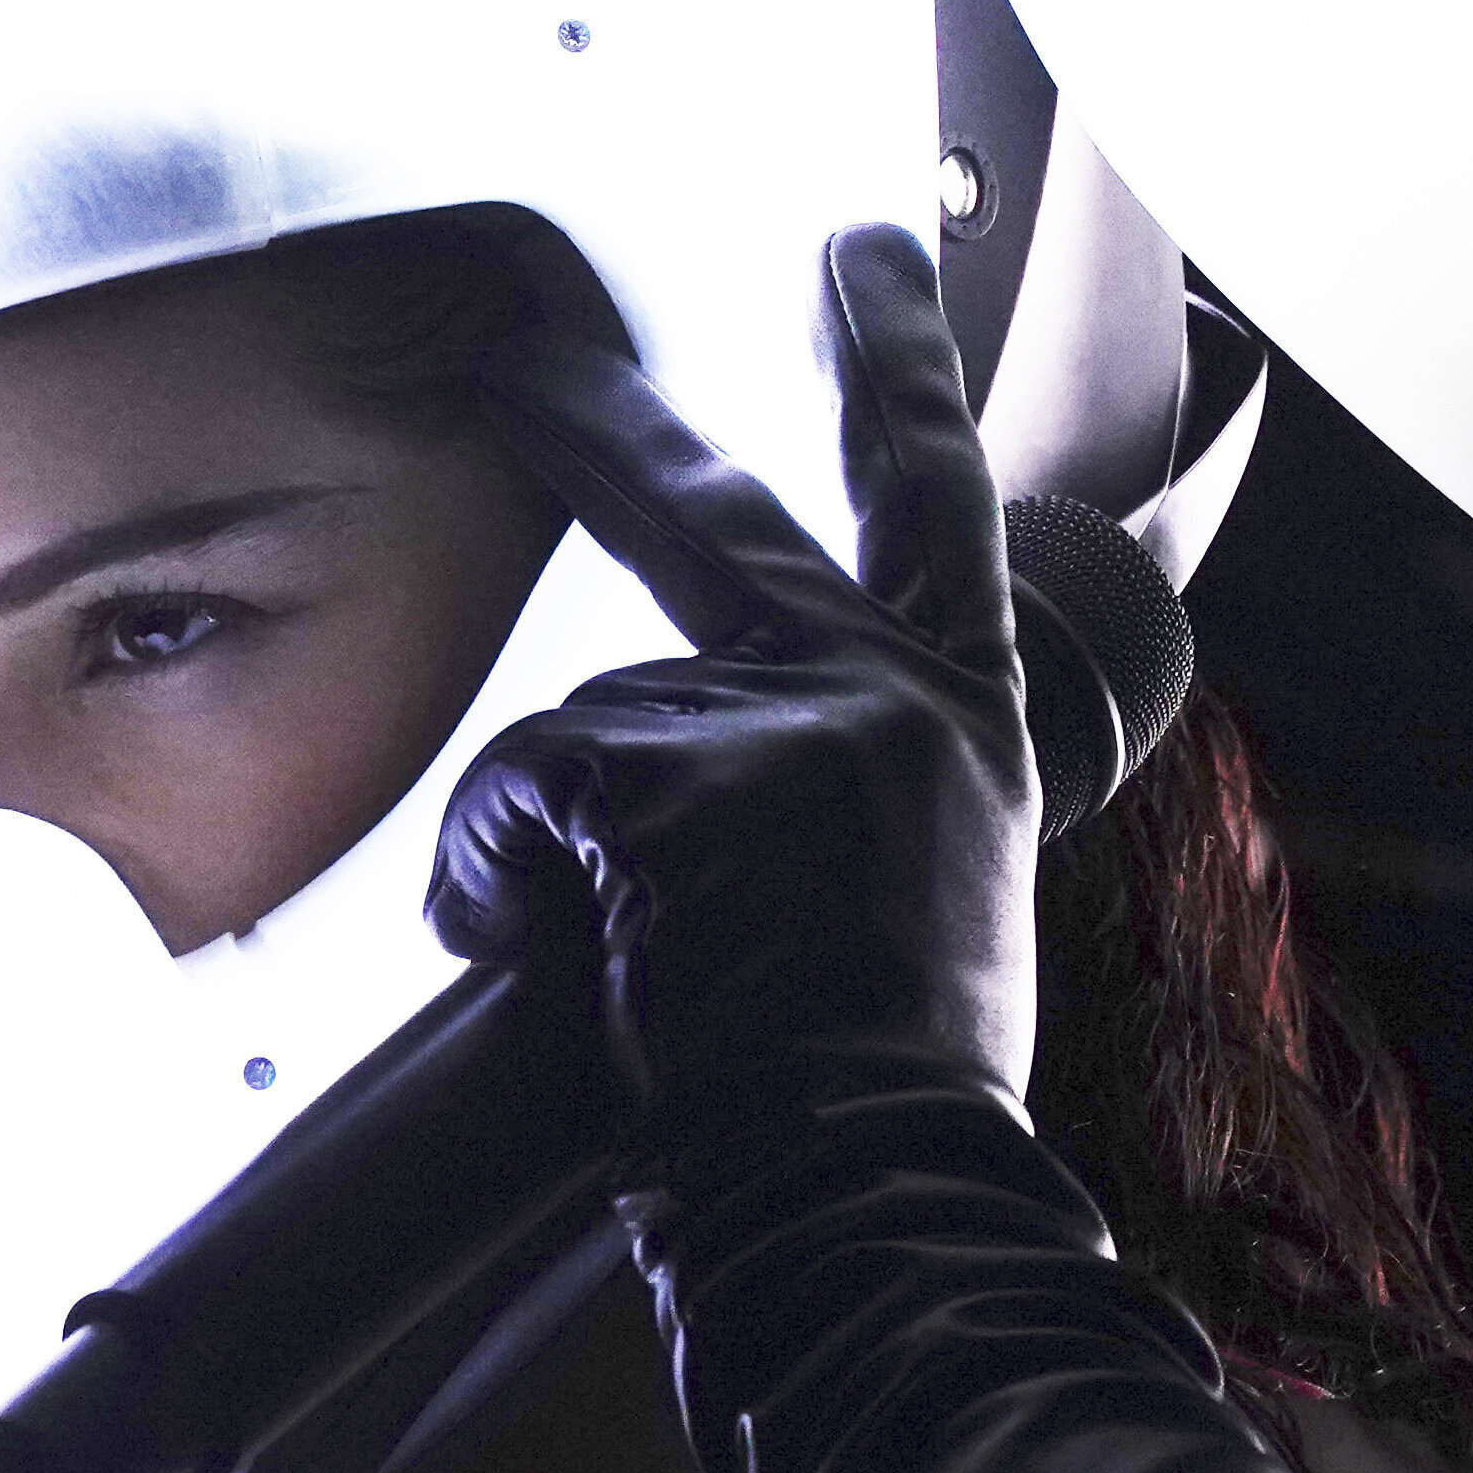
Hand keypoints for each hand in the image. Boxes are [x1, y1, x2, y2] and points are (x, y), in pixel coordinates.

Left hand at [435, 228, 1472, 1472]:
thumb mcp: (929, 922)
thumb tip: (736, 836)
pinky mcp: (680, 782)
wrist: (889, 1218)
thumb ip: (857, 820)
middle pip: (713, 527)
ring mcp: (785, 727)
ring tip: (613, 983)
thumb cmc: (907, 1119)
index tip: (868, 253)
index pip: (937, 506)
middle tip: (515, 363)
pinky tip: (560, 973)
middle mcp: (889, 695)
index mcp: (969, 726)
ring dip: (544, 853)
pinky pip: (519, 806)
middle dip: (602, 437)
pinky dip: (502, 893)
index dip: (895, 364)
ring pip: (571, 738)